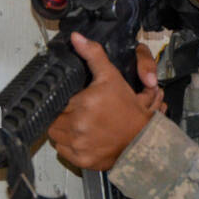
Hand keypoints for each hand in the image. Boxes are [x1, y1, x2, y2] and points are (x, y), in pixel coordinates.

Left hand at [46, 33, 164, 170]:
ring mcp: (78, 146)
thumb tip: (76, 38)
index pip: (57, 101)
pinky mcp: (81, 160)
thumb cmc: (129, 110)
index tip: (77, 101)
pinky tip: (84, 139)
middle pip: (55, 119)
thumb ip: (93, 55)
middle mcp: (77, 126)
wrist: (143, 140)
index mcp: (81, 104)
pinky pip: (64, 151)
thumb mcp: (112, 78)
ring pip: (57, 135)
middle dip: (65, 115)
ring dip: (65, 130)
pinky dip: (70, 146)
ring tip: (82, 125)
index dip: (66, 100)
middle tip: (81, 113)